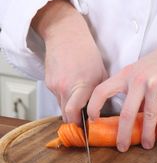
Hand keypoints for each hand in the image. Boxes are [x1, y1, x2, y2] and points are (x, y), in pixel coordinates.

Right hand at [32, 0, 106, 123]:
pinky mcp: (48, 83)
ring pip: (60, 107)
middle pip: (65, 116)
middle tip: (83, 121)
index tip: (86, 128)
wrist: (65, 35)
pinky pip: (56, 97)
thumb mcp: (101, 73)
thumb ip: (100, 93)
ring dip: (69, 109)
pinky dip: (64, 98)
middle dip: (74, 121)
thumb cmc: (86, 52)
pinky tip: (71, 88)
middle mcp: (65, 87)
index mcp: (82, 85)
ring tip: (79, 102)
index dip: (79, 124)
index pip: (74, 114)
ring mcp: (54, 85)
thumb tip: (102, 111)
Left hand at [87, 36, 156, 150]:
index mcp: (125, 74)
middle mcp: (138, 79)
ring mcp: (154, 84)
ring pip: (148, 116)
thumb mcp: (140, 72)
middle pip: (126, 112)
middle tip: (122, 147)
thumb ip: (132, 91)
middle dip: (123, 134)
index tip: (93, 120)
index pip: (102, 91)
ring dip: (147, 135)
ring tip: (147, 145)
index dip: (94, 106)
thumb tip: (130, 116)